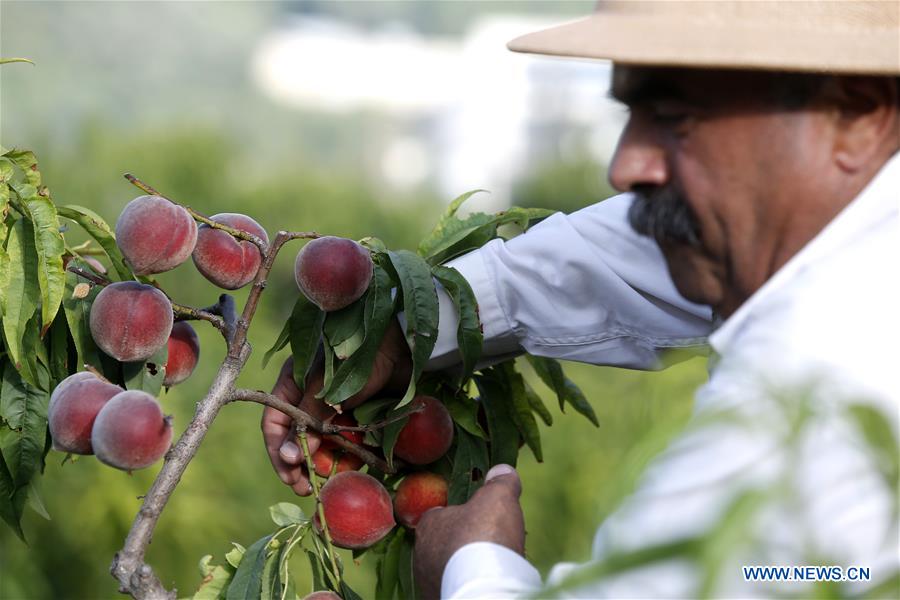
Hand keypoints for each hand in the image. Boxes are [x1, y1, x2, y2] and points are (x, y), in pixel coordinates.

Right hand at [261, 319, 410, 495]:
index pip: (274, 423)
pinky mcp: (355, 416)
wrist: (398, 346)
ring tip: (325, 484)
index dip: (278, 450)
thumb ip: (308, 420)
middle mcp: (308, 399)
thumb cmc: (357, 356)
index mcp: (292, 385)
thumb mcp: (326, 389)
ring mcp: (332, 409)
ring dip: (321, 465)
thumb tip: (289, 455)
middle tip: (306, 488)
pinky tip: (348, 470)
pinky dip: (345, 457)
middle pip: (295, 438)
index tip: (290, 473)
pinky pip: (344, 442)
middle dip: (299, 464)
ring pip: (320, 444)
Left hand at [414, 464, 525, 598]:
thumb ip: (500, 482)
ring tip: (492, 565)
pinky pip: (453, 587)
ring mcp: (428, 581)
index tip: (478, 517)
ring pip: (447, 568)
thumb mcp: (498, 498)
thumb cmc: (485, 535)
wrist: (483, 586)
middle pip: (443, 543)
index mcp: (428, 524)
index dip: (459, 514)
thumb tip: (503, 470)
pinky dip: (467, 583)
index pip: (437, 514)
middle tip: (488, 543)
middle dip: (462, 542)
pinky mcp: (437, 599)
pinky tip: (486, 581)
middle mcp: (420, 554)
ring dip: (464, 566)